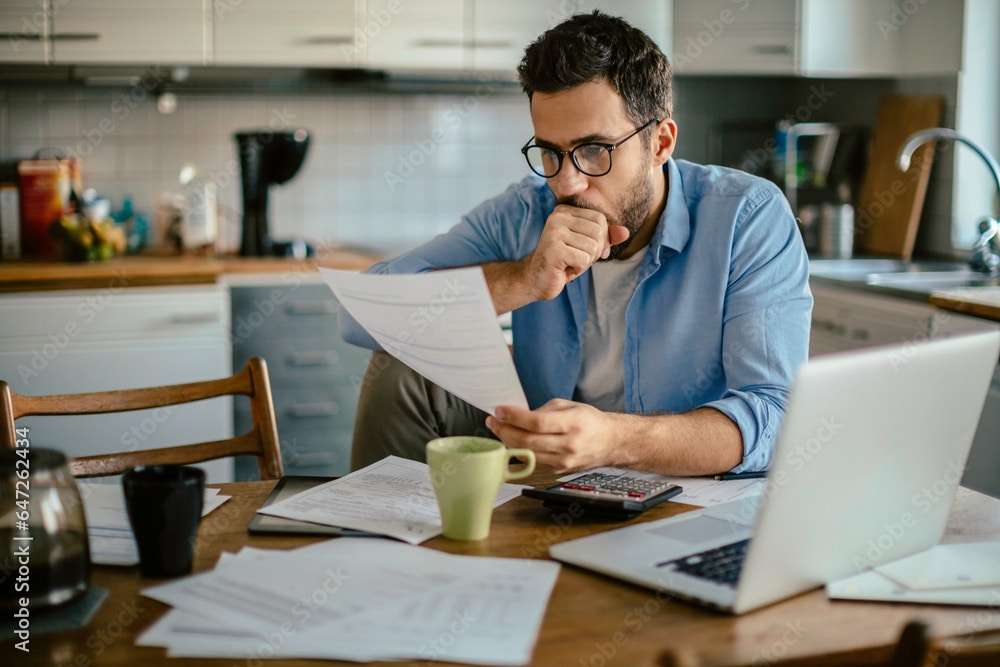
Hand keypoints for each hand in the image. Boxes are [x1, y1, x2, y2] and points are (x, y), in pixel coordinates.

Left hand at [484, 398, 621, 473]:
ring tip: (499, 429)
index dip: (514, 417)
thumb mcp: (570, 406)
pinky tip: (513, 440)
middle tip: (493, 420)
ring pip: (528, 453)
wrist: (611, 442)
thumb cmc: (590, 421)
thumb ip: (544, 410)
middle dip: (505, 430)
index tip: (500, 411)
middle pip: (528, 441)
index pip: (537, 422)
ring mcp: (564, 461)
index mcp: (573, 423)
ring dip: (508, 441)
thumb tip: (518, 415)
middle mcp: (569, 445)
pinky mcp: (559, 470)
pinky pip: (534, 459)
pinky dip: (520, 450)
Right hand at [521, 205, 629, 300]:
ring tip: (569, 262)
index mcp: (565, 211)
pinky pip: (584, 259)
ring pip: (593, 247)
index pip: (600, 219)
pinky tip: (564, 268)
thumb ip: (606, 237)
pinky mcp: (554, 249)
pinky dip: (578, 268)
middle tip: (576, 258)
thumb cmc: (563, 261)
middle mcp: (557, 217)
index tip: (585, 250)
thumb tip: (625, 232)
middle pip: (599, 232)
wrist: (536, 280)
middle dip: (594, 251)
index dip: (601, 239)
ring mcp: (554, 232)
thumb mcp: (587, 246)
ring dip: (585, 261)